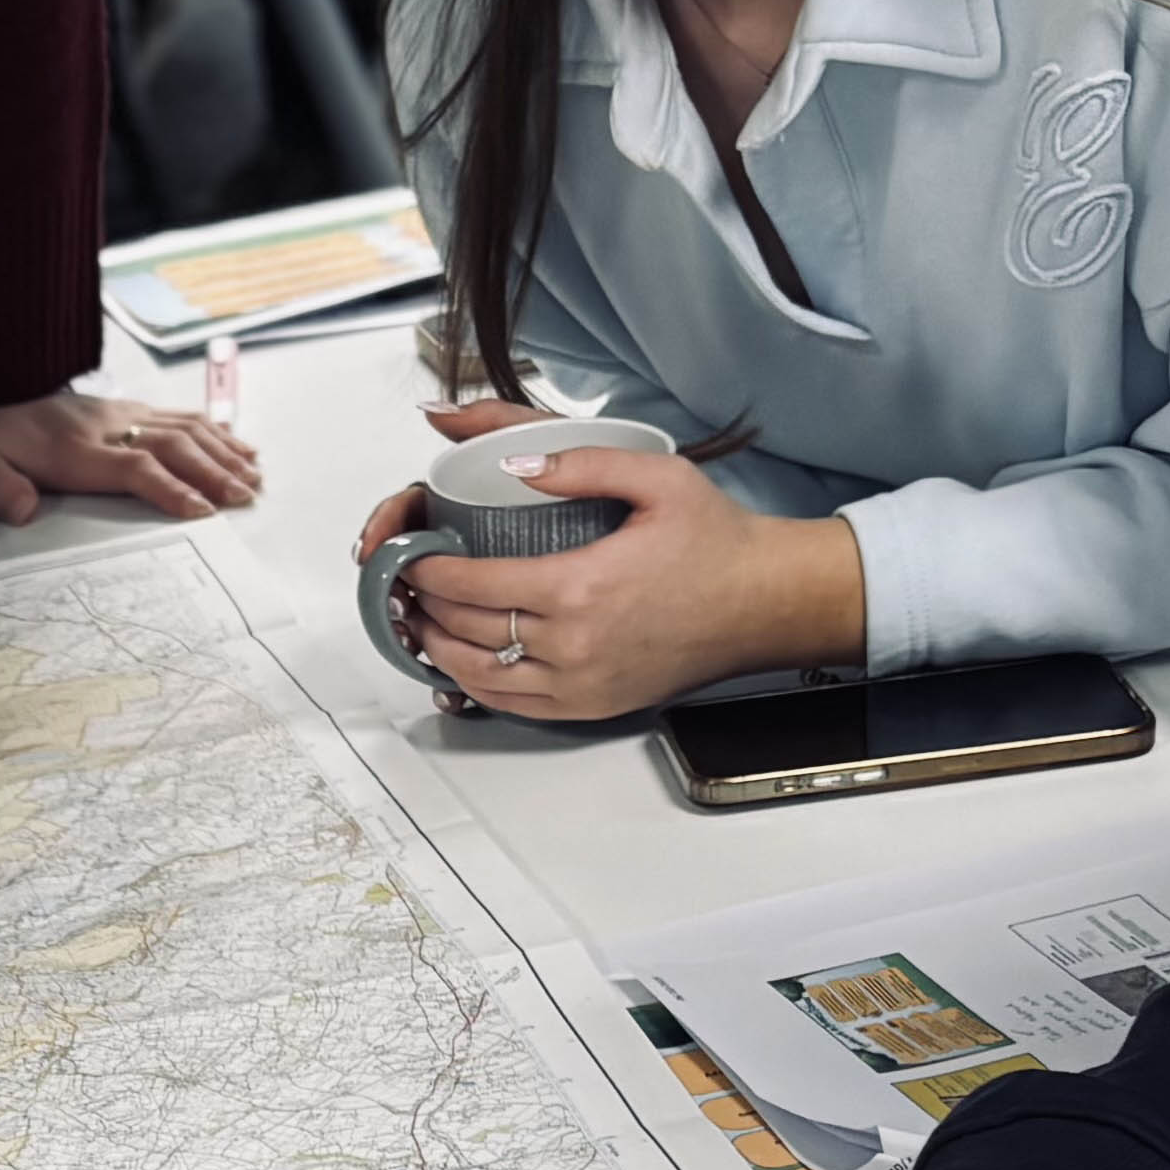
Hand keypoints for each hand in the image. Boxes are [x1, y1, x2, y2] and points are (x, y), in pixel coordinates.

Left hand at [0, 388, 260, 525]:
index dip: (169, 487)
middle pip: (171, 446)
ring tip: (253, 477)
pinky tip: (240, 446)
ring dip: (222, 453)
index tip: (200, 510)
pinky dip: (216, 431)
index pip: (133, 466)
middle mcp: (108, 426)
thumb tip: (21, 509)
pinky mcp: (131, 407)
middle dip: (212, 472)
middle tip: (244, 498)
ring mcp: (124, 413)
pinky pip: (181, 416)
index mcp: (76, 449)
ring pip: (184, 427)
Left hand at [353, 410, 860, 718]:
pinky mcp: (595, 706)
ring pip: (480, 676)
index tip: (410, 554)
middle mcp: (575, 645)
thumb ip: (579, 463)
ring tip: (417, 619)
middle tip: (401, 583)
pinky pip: (514, 705)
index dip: (427, 571)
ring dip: (437, 649)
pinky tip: (459, 658)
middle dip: (421, 605)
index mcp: (581, 588)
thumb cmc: (719, 544)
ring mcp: (584, 684)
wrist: (768, 602)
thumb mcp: (656, 477)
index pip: (472, 585)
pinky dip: (475, 682)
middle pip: (465, 631)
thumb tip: (513, 463)